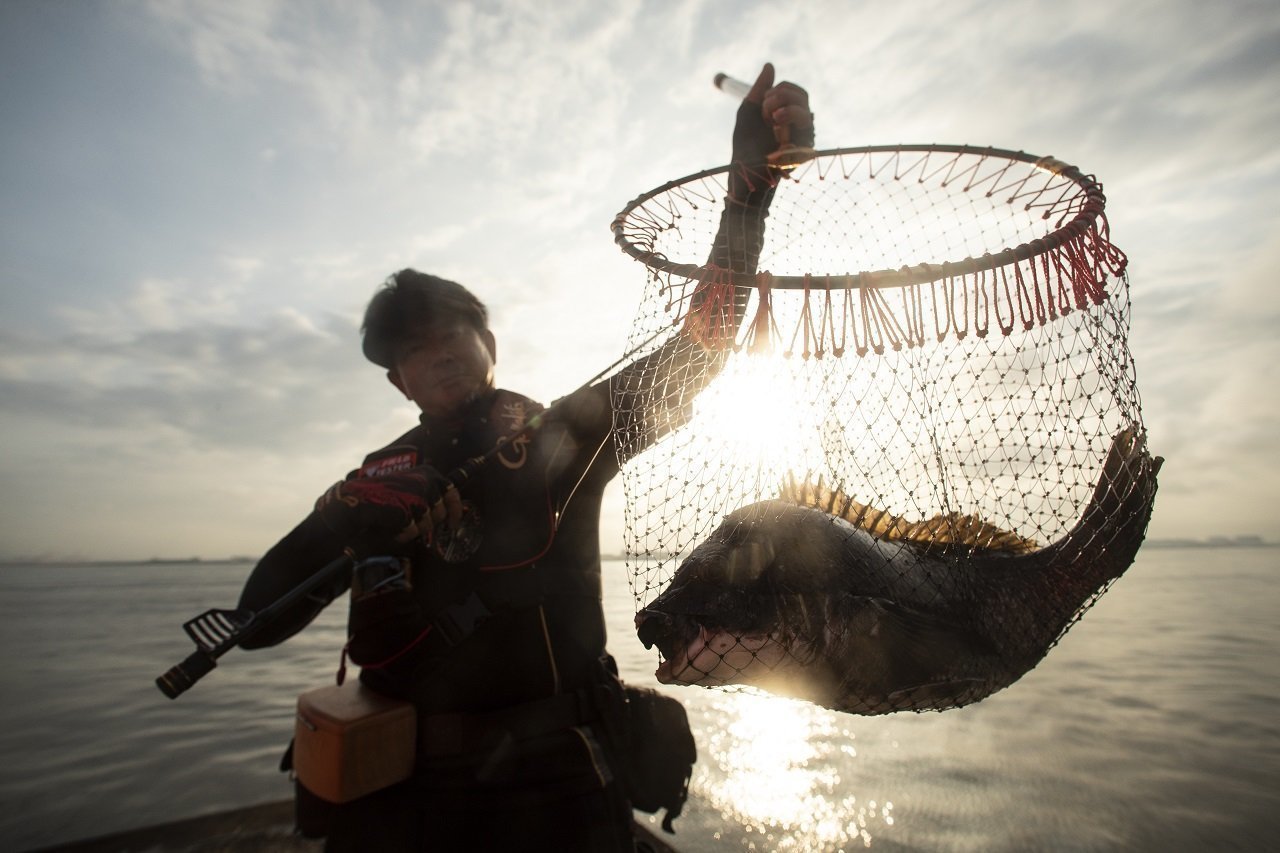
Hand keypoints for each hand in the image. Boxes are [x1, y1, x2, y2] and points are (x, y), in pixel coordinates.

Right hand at [315, 465, 462, 541]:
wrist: (357, 501)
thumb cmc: (384, 497)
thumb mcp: (411, 488)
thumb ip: (430, 496)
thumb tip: (451, 514)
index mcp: (428, 473)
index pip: (452, 492)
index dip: (456, 511)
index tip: (454, 524)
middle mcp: (425, 481)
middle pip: (440, 513)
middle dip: (428, 523)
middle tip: (412, 523)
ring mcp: (417, 495)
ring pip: (427, 524)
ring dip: (414, 529)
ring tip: (399, 523)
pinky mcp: (406, 510)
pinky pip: (413, 531)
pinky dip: (403, 534)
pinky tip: (393, 528)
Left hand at [729, 63, 814, 201]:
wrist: (744, 172)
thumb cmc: (745, 145)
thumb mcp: (748, 112)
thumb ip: (759, 90)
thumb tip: (769, 66)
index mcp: (788, 113)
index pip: (795, 91)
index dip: (779, 91)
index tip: (764, 104)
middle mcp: (800, 124)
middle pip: (803, 97)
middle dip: (781, 98)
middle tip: (766, 113)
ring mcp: (804, 138)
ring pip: (806, 114)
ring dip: (785, 113)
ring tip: (772, 124)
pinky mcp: (805, 153)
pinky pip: (805, 134)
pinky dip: (788, 133)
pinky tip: (778, 142)